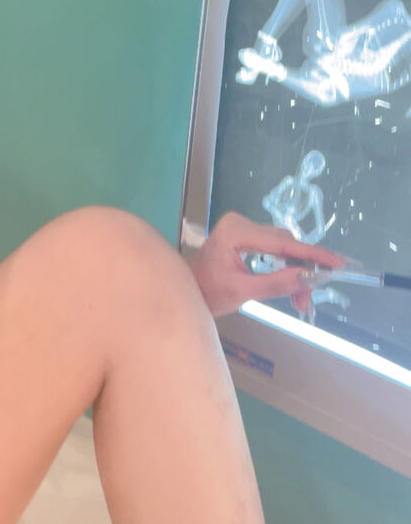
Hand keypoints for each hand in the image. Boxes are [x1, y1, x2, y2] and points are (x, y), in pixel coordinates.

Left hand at [189, 212, 344, 317]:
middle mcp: (240, 223)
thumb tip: (311, 278)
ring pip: (283, 248)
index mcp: (235, 231)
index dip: (312, 254)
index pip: (282, 242)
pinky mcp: (246, 236)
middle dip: (302, 271)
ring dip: (295, 272)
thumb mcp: (242, 292)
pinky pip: (275, 250)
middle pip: (285, 245)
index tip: (337, 263)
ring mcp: (243, 228)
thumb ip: (277, 283)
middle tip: (307, 299)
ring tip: (299, 300)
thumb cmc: (207, 293)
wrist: (187, 292)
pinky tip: (293, 284)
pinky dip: (285, 268)